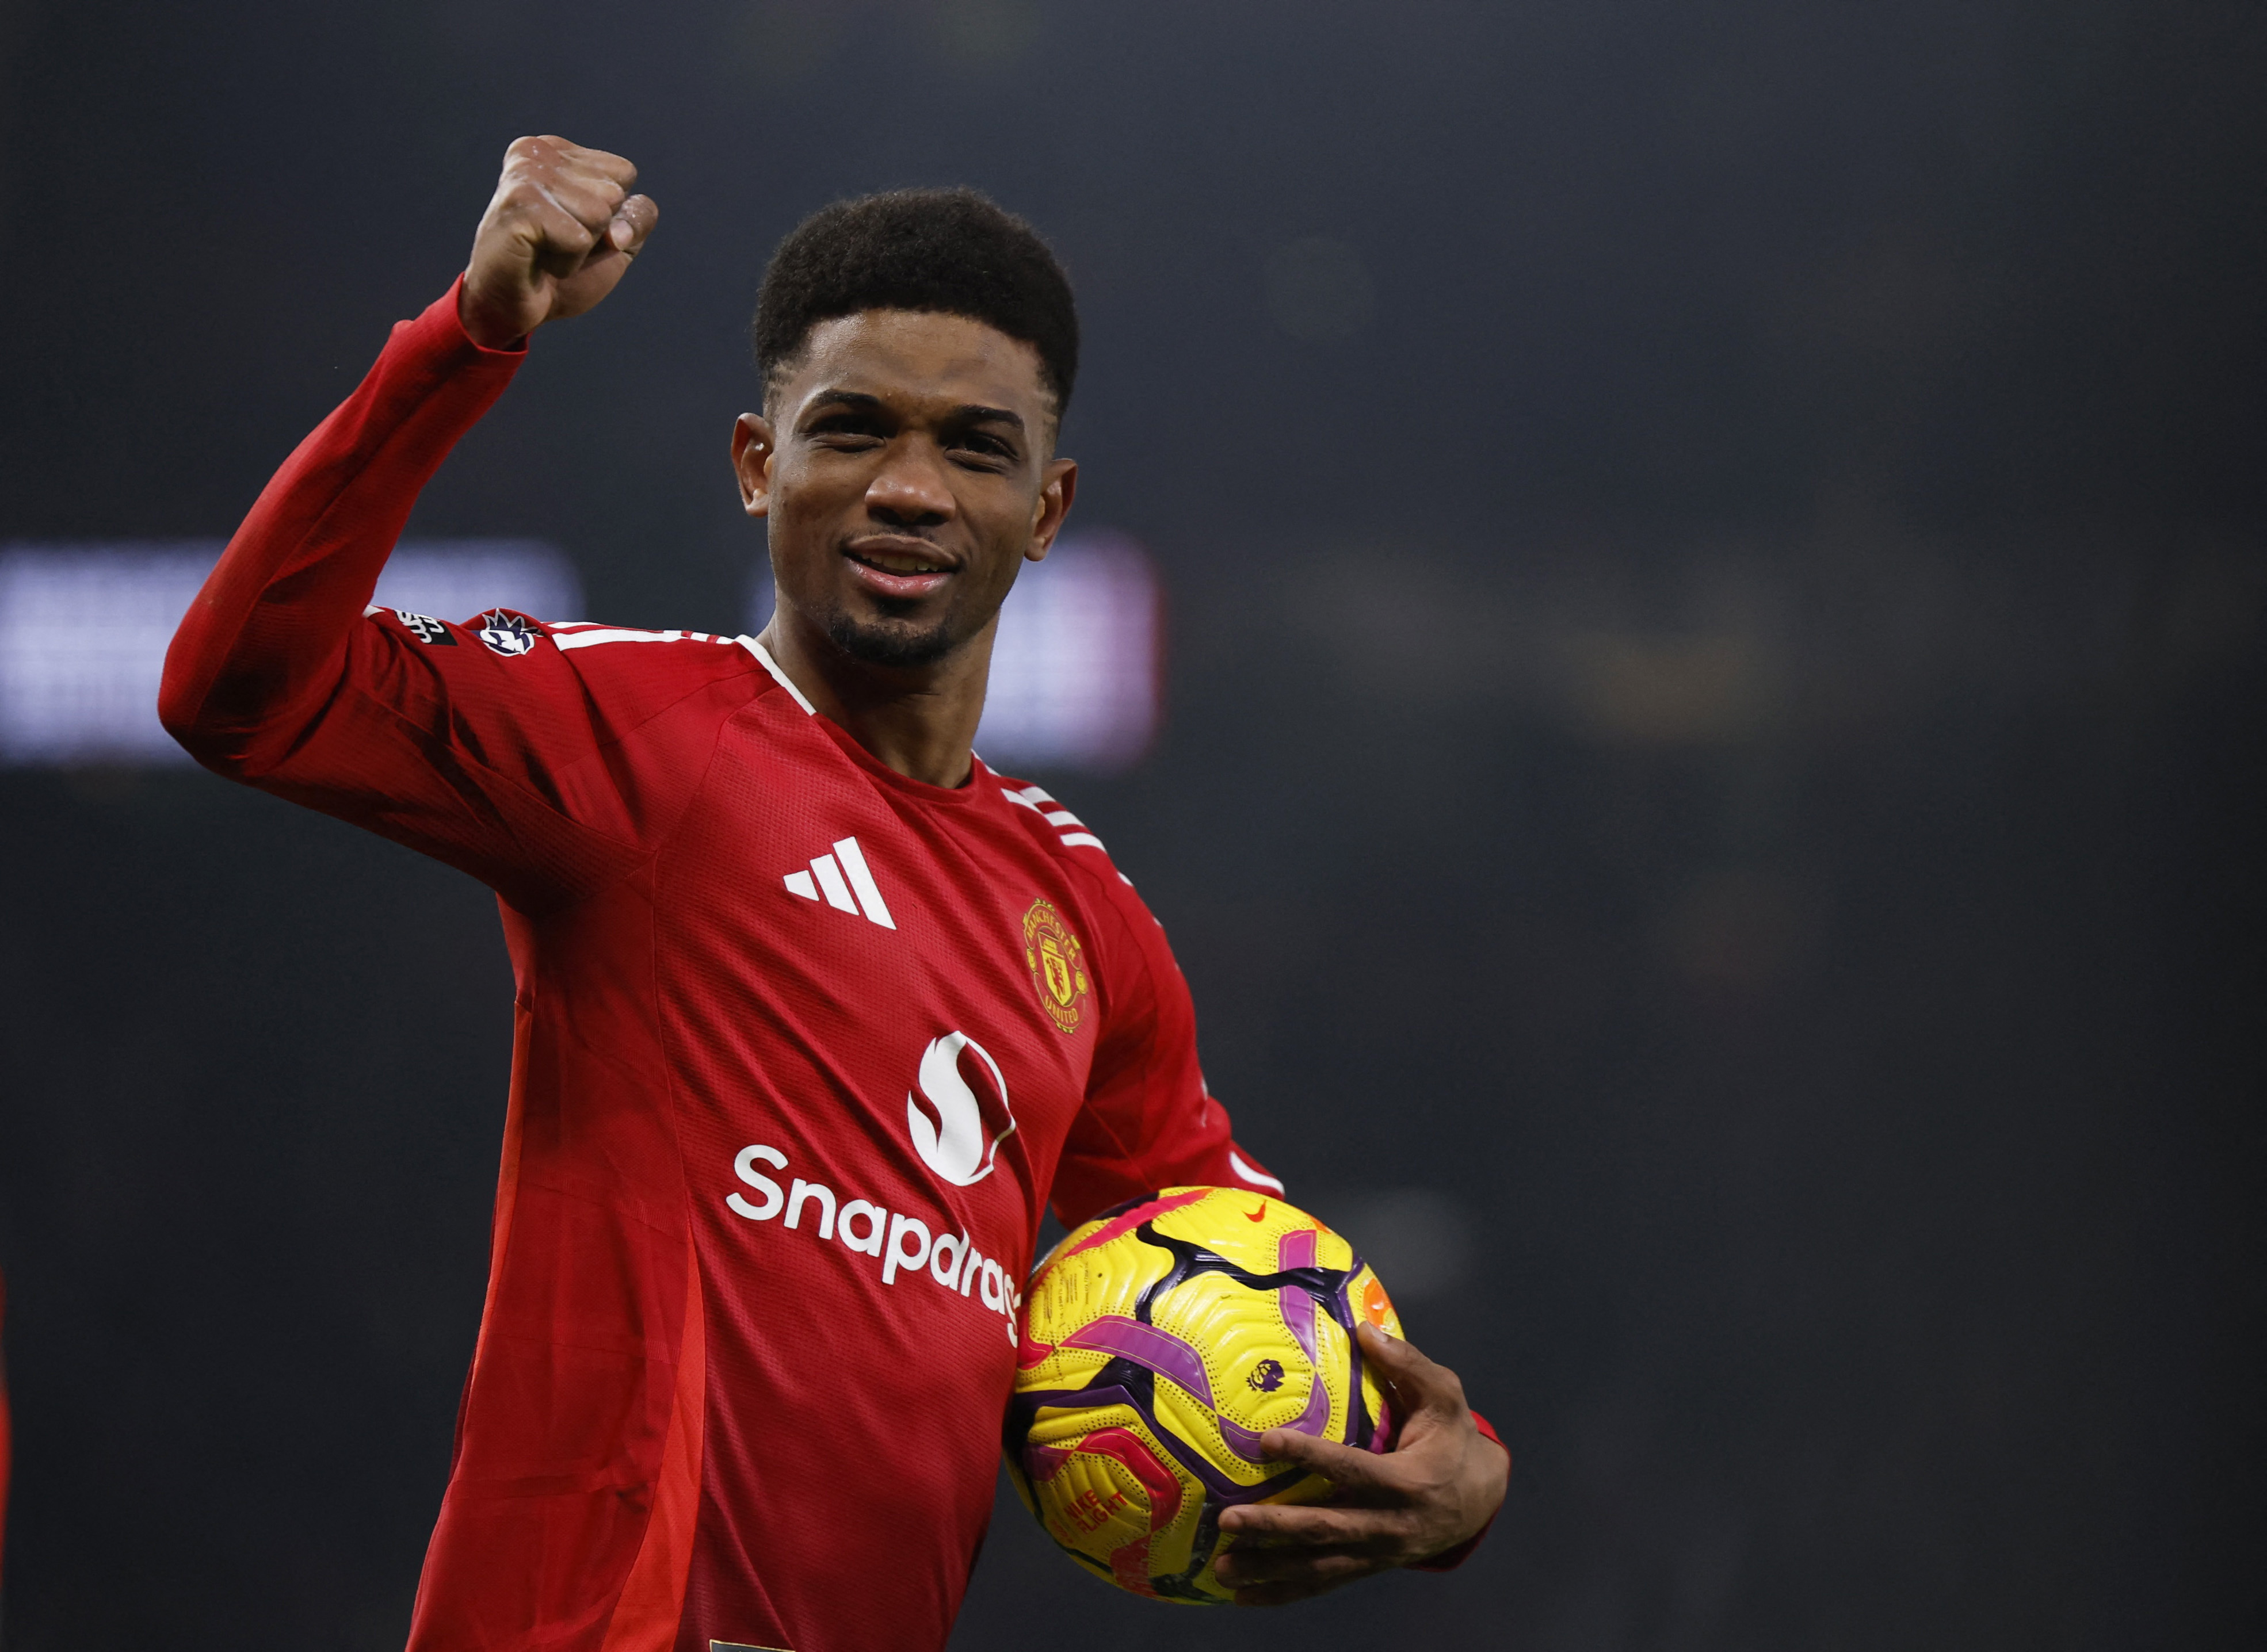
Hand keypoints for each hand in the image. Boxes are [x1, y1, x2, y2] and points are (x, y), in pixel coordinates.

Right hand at [459, 135, 657, 348]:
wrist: (511, 305)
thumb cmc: (558, 268)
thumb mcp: (615, 241)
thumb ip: (638, 218)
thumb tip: (621, 228)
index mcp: (558, 150)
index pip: (624, 173)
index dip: (612, 214)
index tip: (571, 225)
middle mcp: (537, 151)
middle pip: (614, 193)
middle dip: (595, 232)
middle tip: (555, 242)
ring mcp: (525, 173)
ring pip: (599, 214)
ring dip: (580, 249)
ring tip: (545, 249)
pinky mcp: (519, 202)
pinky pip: (579, 239)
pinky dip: (566, 263)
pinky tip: (537, 259)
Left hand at [1213, 1321, 1508, 1605]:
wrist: (1479, 1500)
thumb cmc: (1453, 1440)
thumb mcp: (1444, 1397)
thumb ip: (1407, 1364)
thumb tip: (1364, 1328)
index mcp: (1407, 1482)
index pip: (1351, 1469)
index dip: (1309, 1457)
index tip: (1267, 1443)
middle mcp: (1389, 1526)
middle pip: (1325, 1529)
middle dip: (1275, 1528)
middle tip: (1229, 1519)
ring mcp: (1376, 1554)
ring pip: (1317, 1566)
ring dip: (1269, 1569)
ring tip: (1224, 1568)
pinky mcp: (1366, 1567)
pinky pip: (1322, 1583)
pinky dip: (1283, 1593)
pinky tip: (1245, 1597)